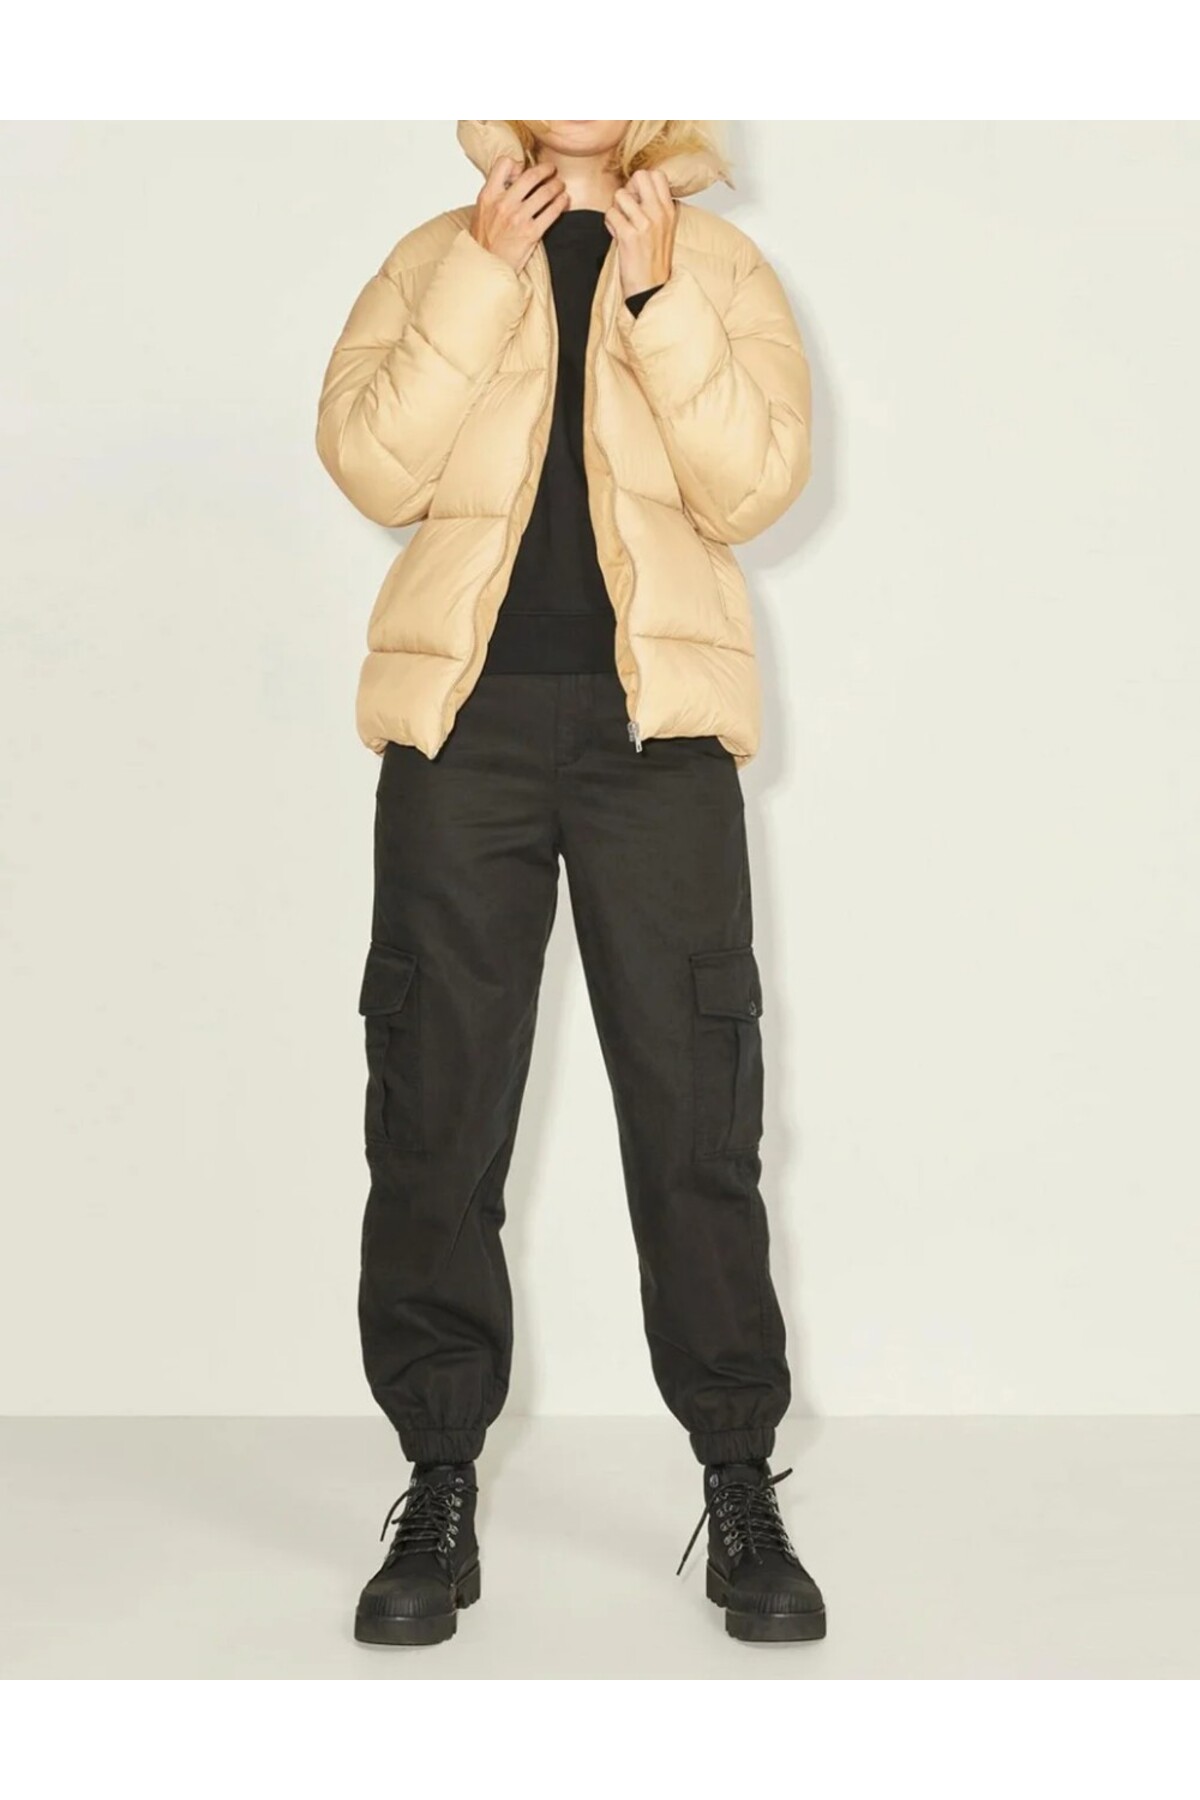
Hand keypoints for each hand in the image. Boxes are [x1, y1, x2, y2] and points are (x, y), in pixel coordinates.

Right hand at [470, 156, 567, 272]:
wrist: (485, 268)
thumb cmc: (483, 242)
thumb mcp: (481, 211)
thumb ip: (495, 193)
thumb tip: (512, 179)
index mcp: (489, 195)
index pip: (504, 163)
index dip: (517, 163)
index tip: (523, 168)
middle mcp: (504, 204)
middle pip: (531, 175)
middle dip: (546, 169)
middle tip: (552, 169)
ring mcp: (518, 218)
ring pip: (545, 192)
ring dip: (557, 185)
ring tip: (560, 185)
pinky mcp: (531, 233)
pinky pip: (552, 212)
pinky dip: (561, 203)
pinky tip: (564, 200)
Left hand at [605, 168, 676, 297]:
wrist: (651, 289)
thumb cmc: (653, 261)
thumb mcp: (663, 229)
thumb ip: (654, 207)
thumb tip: (636, 188)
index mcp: (669, 210)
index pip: (657, 175)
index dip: (641, 182)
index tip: (638, 198)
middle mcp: (659, 213)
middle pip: (639, 176)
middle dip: (628, 188)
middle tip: (627, 208)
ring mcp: (645, 224)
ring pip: (620, 195)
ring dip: (616, 209)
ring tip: (622, 225)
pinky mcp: (629, 236)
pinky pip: (610, 214)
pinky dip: (609, 224)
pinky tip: (617, 236)